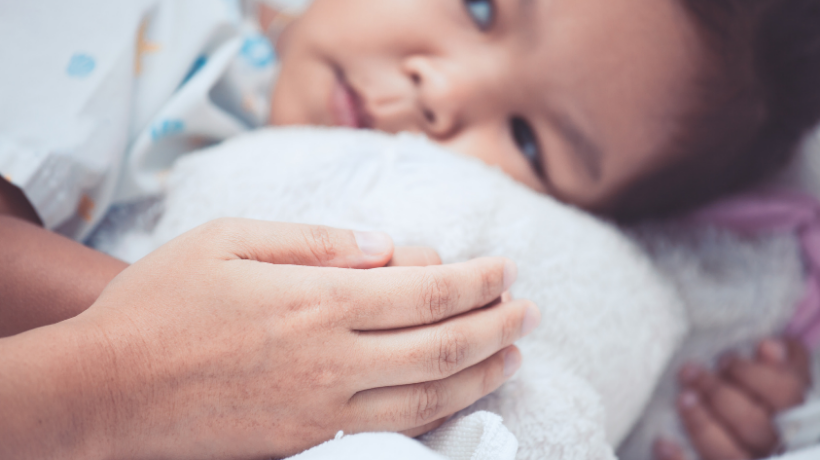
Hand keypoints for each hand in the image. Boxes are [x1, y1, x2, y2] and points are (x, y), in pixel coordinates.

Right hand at [0, 219, 538, 459]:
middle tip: (529, 311)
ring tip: (513, 357)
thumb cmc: (161, 304)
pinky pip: (391, 431)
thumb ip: (314, 240)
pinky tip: (455, 399)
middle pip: (441, 345)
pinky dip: (436, 413)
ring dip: (480, 375)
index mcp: (318, 299)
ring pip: (427, 396)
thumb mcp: (229, 240)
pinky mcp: (306, 442)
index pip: (425, 290)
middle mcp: (332, 358)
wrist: (106, 389)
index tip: (507, 269)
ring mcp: (323, 409)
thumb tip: (385, 246)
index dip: (476, 280)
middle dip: (495, 326)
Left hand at [654, 338, 810, 459]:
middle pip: (754, 425)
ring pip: (729, 453)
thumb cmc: (749, 392)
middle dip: (718, 393)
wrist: (726, 421)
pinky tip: (662, 443)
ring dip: (701, 424)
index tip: (722, 359)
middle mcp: (771, 442)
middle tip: (689, 371)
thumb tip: (770, 347)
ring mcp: (745, 459)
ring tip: (682, 398)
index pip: (786, 396)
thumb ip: (779, 361)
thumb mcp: (771, 375)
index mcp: (789, 414)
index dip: (753, 375)